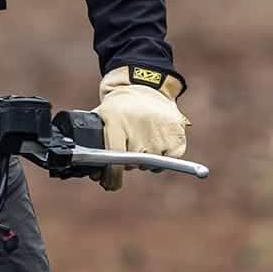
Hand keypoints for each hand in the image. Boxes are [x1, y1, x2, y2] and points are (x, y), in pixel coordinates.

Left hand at [93, 65, 189, 191]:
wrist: (145, 87)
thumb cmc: (119, 107)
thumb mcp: (102, 116)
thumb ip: (96, 142)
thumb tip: (94, 175)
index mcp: (116, 121)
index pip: (114, 157)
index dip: (112, 175)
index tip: (109, 184)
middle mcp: (138, 126)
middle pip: (132, 163)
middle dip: (127, 163)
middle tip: (127, 147)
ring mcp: (160, 132)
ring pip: (150, 164)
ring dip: (144, 161)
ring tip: (141, 141)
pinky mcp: (177, 136)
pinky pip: (168, 161)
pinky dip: (162, 158)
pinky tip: (156, 142)